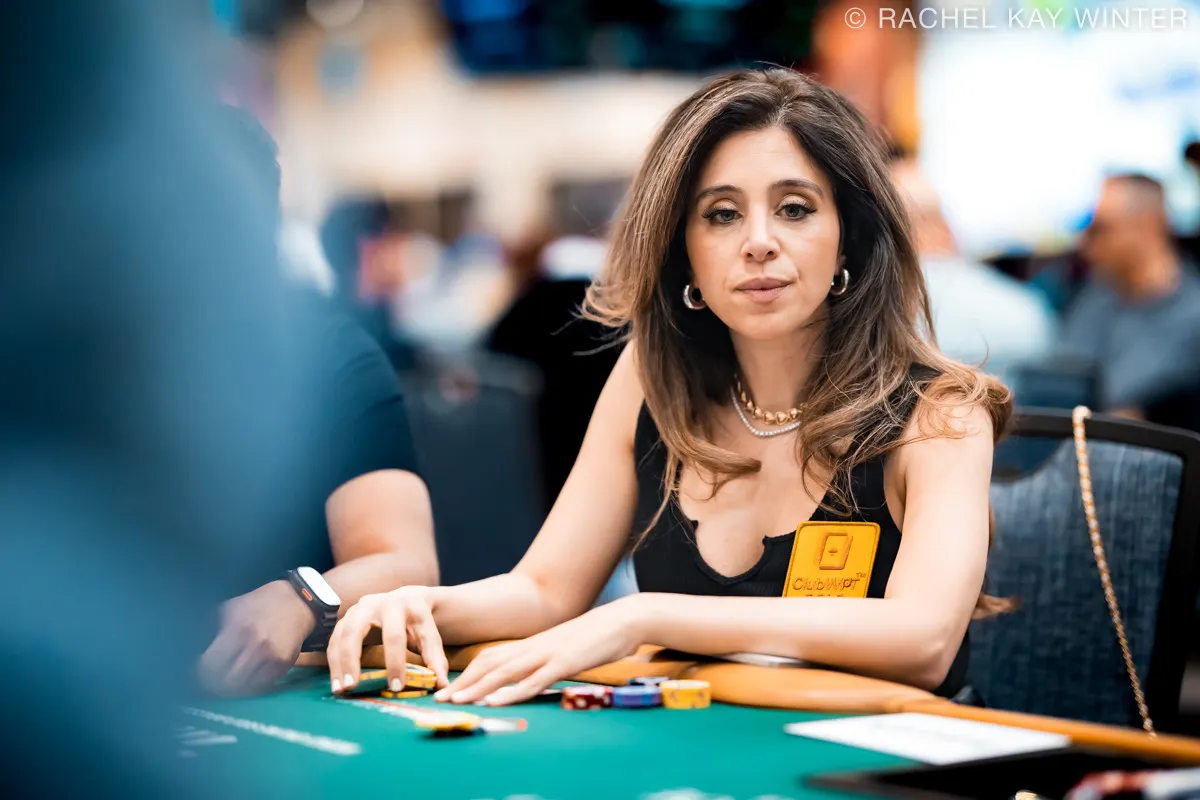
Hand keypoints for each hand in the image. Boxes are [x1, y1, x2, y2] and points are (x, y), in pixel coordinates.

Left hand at [198, 580, 313, 696]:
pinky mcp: (283, 667)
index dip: (197, 674)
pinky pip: (259, 687)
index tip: (191, 673)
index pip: (209, 667)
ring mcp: (272, 659)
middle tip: (203, 682)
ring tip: (220, 682)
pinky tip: (241, 679)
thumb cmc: (257, 604)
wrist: (297, 603)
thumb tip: (184, 647)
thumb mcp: (228, 609)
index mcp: (238, 631)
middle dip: (210, 685)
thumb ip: (209, 630)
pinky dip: (247, 687)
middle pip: (223, 683)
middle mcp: (256, 648)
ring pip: (241, 689)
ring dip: (228, 689)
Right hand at [326, 585, 448, 694]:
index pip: (395, 636)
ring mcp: (358, 609)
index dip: (395, 662)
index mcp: (401, 605)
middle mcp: (376, 603)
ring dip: (338, 663)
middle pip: (357, 630)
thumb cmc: (419, 622)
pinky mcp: (346, 618)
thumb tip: (442, 685)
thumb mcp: (430, 635)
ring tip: (341, 690)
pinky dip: (333, 662)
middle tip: (353, 686)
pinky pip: (334, 640)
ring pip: (341, 635)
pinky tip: (337, 683)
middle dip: (353, 659)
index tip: (396, 687)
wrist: (407, 598)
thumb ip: (435, 659)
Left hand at [434, 597, 644, 706]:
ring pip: (505, 672)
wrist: (623, 619)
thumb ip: (544, 660)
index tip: (448, 690)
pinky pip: (534, 680)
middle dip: (464, 683)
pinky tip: (497, 702)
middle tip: (440, 700)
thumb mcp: (563, 648)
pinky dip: (513, 692)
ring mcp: (548, 654)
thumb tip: (528, 675)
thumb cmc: (596, 637)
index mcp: (532, 644)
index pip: (491, 657)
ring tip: (459, 702)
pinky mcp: (564, 662)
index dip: (468, 673)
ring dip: (479, 688)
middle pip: (490, 664)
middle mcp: (534, 647)